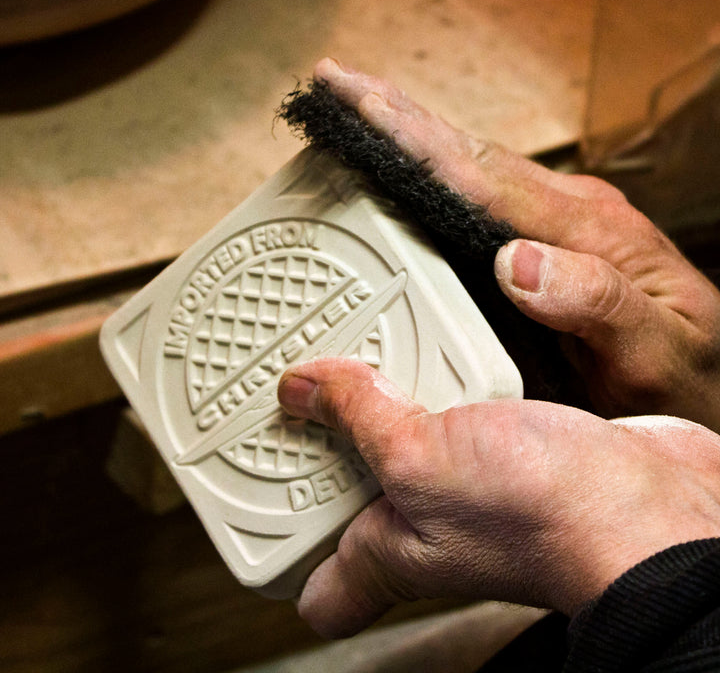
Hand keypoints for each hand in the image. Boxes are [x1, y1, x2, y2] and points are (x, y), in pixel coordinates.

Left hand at [278, 358, 719, 637]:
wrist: (650, 506)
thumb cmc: (545, 519)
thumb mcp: (420, 459)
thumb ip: (355, 419)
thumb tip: (301, 387)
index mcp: (388, 549)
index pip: (312, 577)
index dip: (274, 544)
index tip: (245, 497)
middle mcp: (420, 522)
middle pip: (343, 487)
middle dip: (314, 440)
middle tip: (285, 387)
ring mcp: (460, 483)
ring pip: (393, 436)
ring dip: (372, 395)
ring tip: (341, 347)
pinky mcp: (499, 446)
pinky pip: (444, 407)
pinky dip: (427, 377)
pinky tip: (418, 341)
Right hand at [312, 58, 719, 431]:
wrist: (711, 388)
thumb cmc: (685, 379)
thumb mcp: (657, 353)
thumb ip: (598, 303)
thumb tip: (517, 260)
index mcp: (590, 234)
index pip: (486, 175)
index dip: (417, 140)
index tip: (361, 104)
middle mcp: (568, 217)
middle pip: (469, 155)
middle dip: (398, 116)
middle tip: (339, 84)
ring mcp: (555, 228)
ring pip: (470, 171)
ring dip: (410, 137)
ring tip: (358, 111)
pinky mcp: (545, 246)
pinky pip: (478, 201)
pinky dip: (433, 175)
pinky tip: (406, 171)